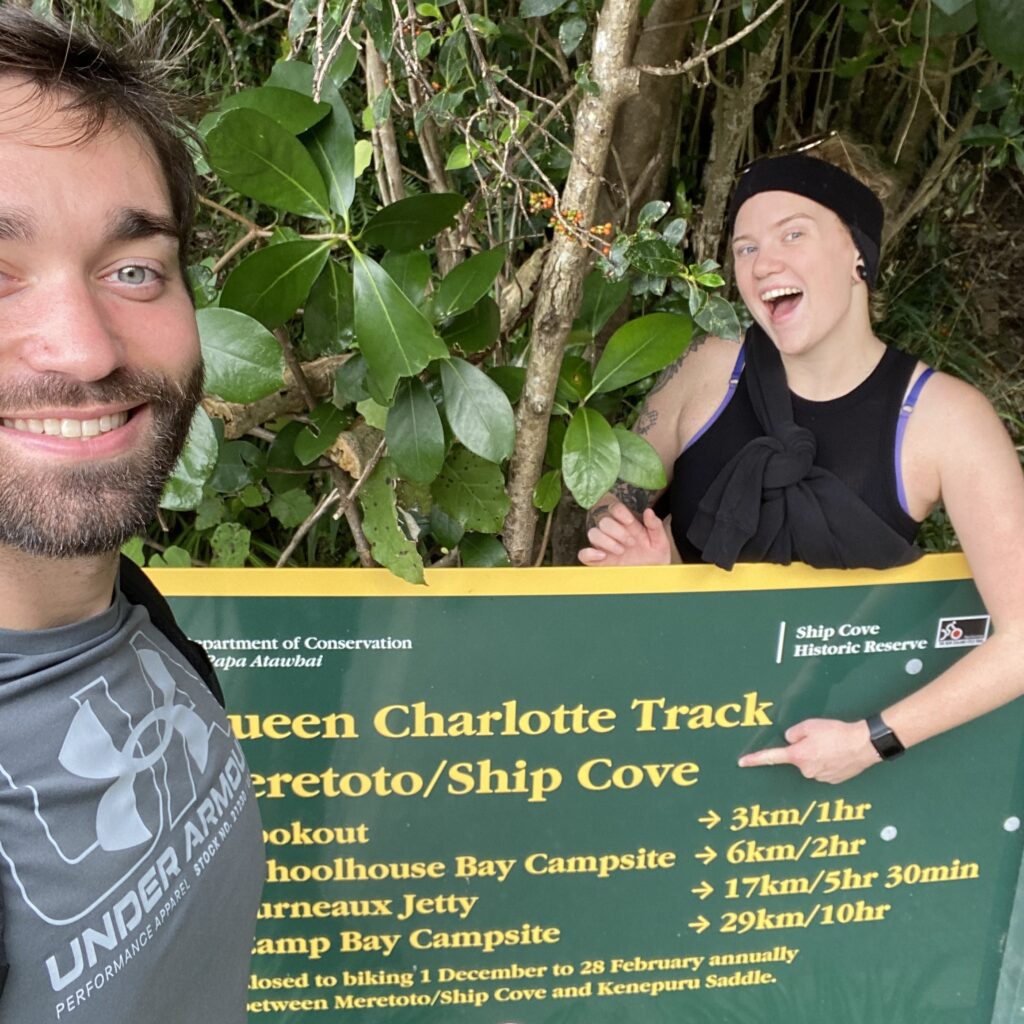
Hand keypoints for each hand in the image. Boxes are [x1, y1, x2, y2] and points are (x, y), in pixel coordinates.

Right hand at [578, 503, 670, 566]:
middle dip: (617, 531)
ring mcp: (605, 547)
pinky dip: (589, 553)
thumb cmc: (656, 558)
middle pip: (603, 521)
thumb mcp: (660, 541)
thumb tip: (648, 511)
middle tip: (631, 543)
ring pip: (593, 533)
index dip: (619, 512)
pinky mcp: (599, 562)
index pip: (615, 509)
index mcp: (627, 525)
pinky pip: (584, 554)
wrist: (653, 577)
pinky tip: (602, 556)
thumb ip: (655, 526)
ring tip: (621, 551)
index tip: (630, 522)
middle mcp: (613, 533)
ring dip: (606, 541)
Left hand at [738, 718, 880, 783]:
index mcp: (798, 755)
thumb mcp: (810, 725)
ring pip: (811, 764)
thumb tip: (790, 740)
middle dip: (804, 749)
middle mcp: (806, 770)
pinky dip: (828, 762)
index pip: (771, 758)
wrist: (863, 745)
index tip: (742, 762)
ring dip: (818, 755)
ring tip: (833, 745)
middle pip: (798, 758)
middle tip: (821, 740)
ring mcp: (820, 777)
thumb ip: (794, 732)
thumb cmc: (836, 733)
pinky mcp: (832, 780)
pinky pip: (823, 769)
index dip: (755, 759)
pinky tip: (838, 754)